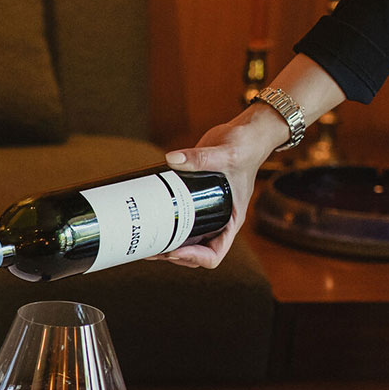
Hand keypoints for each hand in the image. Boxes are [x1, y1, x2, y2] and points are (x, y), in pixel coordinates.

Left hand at [160, 104, 288, 267]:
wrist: (245, 132)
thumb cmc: (246, 145)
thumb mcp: (227, 153)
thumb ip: (202, 157)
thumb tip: (172, 159)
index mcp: (232, 220)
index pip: (215, 253)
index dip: (193, 257)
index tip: (174, 250)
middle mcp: (218, 220)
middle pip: (194, 252)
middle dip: (171, 255)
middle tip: (148, 249)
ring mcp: (205, 213)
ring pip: (184, 241)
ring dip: (163, 246)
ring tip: (142, 243)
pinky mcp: (192, 201)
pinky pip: (177, 223)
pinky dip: (162, 228)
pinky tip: (145, 224)